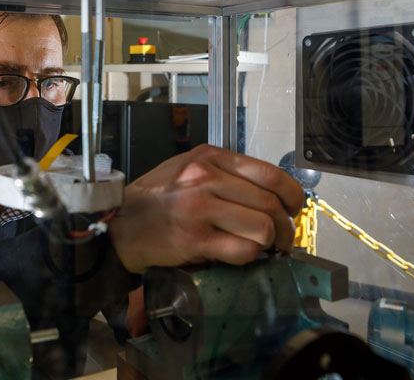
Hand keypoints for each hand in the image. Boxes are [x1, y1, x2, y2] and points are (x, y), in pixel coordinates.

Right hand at [108, 144, 303, 273]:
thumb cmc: (156, 198)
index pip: (270, 175)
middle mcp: (206, 178)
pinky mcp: (194, 239)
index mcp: (209, 158)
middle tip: (281, 239)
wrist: (121, 222)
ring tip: (260, 248)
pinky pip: (242, 251)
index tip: (292, 209)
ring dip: (268, 244)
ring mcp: (200, 208)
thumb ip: (225, 174)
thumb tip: (269, 196)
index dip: (292, 196)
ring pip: (262, 228)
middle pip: (270, 205)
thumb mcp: (188, 169)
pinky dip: (248, 257)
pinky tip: (237, 255)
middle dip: (284, 228)